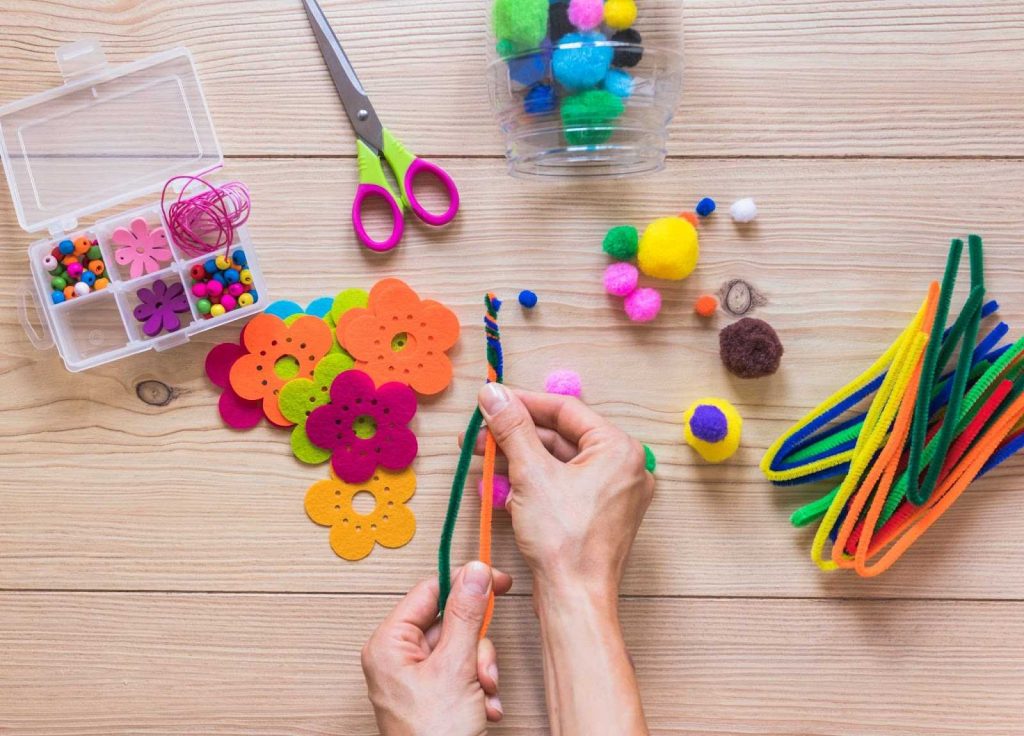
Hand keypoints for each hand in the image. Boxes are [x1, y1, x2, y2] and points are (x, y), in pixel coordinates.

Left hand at [361, 562, 511, 735]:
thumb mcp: (455, 667)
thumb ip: (466, 614)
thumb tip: (474, 572)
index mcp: (389, 644)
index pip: (429, 592)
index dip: (464, 583)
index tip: (496, 579)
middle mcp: (398, 658)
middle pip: (450, 623)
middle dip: (476, 647)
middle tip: (481, 668)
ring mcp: (416, 679)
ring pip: (462, 649)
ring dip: (481, 671)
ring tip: (482, 695)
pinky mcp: (433, 697)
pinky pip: (463, 673)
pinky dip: (479, 689)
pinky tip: (484, 709)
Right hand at [474, 385, 653, 594]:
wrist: (575, 600)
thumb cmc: (564, 541)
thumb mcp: (531, 474)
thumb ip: (512, 428)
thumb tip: (494, 394)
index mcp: (619, 449)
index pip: (566, 410)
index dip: (524, 402)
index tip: (492, 400)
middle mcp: (623, 467)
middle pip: (561, 437)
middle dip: (515, 436)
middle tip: (479, 435)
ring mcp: (613, 494)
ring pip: (558, 463)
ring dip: (518, 461)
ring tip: (481, 460)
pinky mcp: (598, 516)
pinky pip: (563, 487)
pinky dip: (533, 484)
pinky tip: (500, 488)